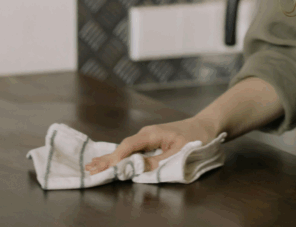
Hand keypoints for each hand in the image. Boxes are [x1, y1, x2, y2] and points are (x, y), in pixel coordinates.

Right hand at [84, 116, 216, 174]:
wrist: (206, 126)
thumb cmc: (197, 137)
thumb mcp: (180, 151)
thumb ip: (159, 161)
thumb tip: (139, 169)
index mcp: (152, 134)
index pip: (129, 146)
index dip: (117, 158)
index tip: (107, 169)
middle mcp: (146, 134)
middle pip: (123, 147)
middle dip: (107, 159)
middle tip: (89, 169)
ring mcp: (147, 137)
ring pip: (125, 149)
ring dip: (110, 159)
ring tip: (92, 167)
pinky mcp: (150, 142)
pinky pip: (131, 150)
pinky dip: (119, 157)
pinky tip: (108, 161)